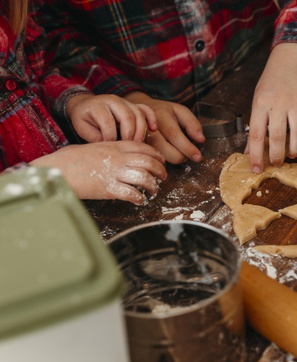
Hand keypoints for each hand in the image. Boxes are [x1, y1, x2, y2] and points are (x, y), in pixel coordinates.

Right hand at [31, 141, 166, 204]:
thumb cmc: (69, 160)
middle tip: (163, 177)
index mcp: (113, 146)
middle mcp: (117, 158)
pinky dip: (139, 198)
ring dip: (153, 185)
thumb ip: (108, 150)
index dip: (156, 154)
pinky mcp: (108, 188)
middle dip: (160, 170)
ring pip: (144, 177)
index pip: (142, 147)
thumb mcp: (92, 147)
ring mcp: (113, 172)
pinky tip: (139, 200)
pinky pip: (131, 193)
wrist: (55, 170)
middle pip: (148, 162)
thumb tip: (119, 156)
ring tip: (154, 190)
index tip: (161, 161)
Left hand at [66, 93, 156, 141]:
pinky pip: (146, 109)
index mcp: (97, 105)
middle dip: (129, 135)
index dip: (110, 138)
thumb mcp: (82, 128)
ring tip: (137, 145)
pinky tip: (153, 129)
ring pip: (139, 114)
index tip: (109, 148)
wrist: (85, 105)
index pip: (108, 122)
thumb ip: (94, 137)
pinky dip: (152, 118)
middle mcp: (113, 100)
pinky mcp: (133, 105)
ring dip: (140, 131)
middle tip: (127, 148)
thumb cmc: (84, 119)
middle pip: (127, 117)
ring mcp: (125, 101)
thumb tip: (110, 147)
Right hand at [124, 91, 204, 163]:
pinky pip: (151, 158)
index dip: (187, 148)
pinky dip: (162, 159)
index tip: (198, 156)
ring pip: (157, 157)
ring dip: (172, 159)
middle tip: (188, 155)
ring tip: (178, 152)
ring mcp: (140, 138)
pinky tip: (167, 153)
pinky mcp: (137, 147)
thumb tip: (201, 139)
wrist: (139, 111)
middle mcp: (147, 127)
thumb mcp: (180, 111)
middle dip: (180, 157)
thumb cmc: (163, 112)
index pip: (174, 135)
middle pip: (164, 149)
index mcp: (160, 115)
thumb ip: (192, 123)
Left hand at [247, 43, 296, 172]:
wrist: (289, 63)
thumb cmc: (270, 87)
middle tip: (276, 163)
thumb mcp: (257, 103)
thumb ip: (255, 127)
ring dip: (296, 149)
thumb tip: (249, 152)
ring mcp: (296, 102)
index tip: (257, 169)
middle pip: (278, 136)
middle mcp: (278, 104)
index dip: (256, 155)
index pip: (256, 134)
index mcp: (260, 104)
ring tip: (291, 154)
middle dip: (277, 156)